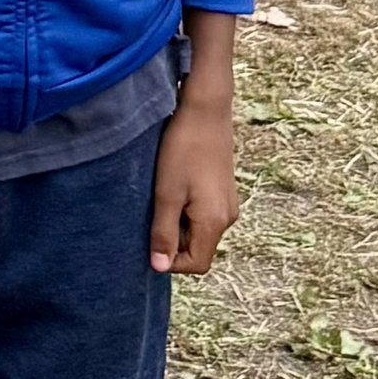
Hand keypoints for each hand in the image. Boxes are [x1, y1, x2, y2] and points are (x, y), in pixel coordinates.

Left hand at [149, 11, 239, 273]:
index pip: (197, 265)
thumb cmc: (182, 149)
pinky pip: (202, 214)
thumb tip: (160, 268)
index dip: (171, 261)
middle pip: (198, 248)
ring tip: (161, 196)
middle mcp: (228, 217)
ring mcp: (227, 203)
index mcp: (215, 222)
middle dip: (172, 240)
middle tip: (151, 213)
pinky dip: (184, 209)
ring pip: (199, 230)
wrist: (205, 110)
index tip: (149, 238)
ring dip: (177, 223)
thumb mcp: (166, 194)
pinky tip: (172, 186)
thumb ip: (163, 232)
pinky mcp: (223, 190)